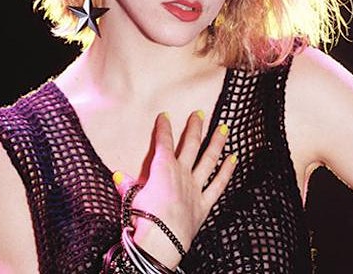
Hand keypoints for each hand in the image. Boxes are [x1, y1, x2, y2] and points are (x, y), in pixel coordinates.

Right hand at [112, 110, 236, 267]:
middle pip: (190, 145)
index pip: (163, 142)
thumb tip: (118, 176)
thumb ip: (127, 186)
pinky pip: (218, 184)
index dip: (163, 127)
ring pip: (209, 159)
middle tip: (200, 113)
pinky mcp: (204, 203)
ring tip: (224, 128)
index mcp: (162, 168)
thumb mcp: (131, 198)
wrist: (163, 239)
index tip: (165, 115)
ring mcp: (195, 187)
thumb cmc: (144, 218)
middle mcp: (181, 173)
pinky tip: (234, 158)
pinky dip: (227, 171)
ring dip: (216, 143)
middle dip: (195, 127)